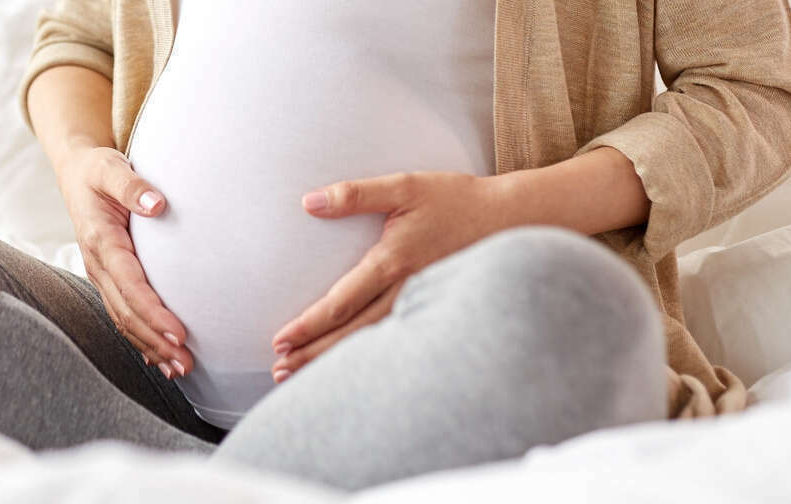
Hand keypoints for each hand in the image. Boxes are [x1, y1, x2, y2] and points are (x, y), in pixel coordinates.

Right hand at [55, 145, 193, 377]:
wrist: (77, 174)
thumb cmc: (98, 171)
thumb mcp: (111, 168)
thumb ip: (132, 186)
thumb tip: (157, 204)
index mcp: (101, 242)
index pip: (130, 286)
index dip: (153, 313)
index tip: (179, 332)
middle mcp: (98, 265)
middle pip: (127, 313)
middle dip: (155, 341)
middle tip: (186, 363)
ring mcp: (100, 276)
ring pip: (124, 320)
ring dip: (150, 347)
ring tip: (179, 368)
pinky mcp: (108, 280)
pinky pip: (122, 315)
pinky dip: (141, 339)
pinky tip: (159, 358)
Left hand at [268, 172, 518, 381]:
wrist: (511, 219)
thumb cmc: (456, 199)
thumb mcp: (404, 186)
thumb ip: (355, 194)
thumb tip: (309, 202)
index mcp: (393, 263)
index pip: (342, 303)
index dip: (309, 325)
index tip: (280, 340)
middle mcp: (405, 291)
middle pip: (350, 334)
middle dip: (312, 354)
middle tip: (278, 369)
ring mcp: (421, 303)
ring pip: (370, 342)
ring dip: (333, 360)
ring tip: (299, 374)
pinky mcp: (432, 307)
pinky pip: (393, 338)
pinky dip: (365, 355)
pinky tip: (346, 365)